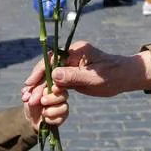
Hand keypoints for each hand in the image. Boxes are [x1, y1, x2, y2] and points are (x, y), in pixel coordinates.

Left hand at [22, 77, 68, 127]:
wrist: (30, 117)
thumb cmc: (31, 102)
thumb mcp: (29, 94)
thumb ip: (34, 90)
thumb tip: (42, 92)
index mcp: (53, 85)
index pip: (58, 83)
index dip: (55, 86)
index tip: (50, 89)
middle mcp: (60, 94)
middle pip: (64, 94)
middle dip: (52, 98)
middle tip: (42, 101)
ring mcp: (63, 105)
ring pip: (64, 107)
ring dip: (51, 110)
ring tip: (42, 112)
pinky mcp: (63, 116)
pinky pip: (61, 118)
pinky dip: (51, 119)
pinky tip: (45, 118)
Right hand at [24, 41, 150, 97]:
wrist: (125, 77)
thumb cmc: (113, 75)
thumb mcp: (93, 78)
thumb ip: (74, 76)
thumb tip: (53, 74)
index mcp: (76, 50)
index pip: (52, 59)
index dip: (39, 72)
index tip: (30, 84)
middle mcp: (71, 56)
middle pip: (48, 67)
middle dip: (36, 82)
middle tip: (25, 96)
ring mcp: (71, 65)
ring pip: (51, 75)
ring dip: (40, 87)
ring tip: (28, 99)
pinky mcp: (72, 75)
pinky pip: (57, 81)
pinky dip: (48, 90)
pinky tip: (40, 98)